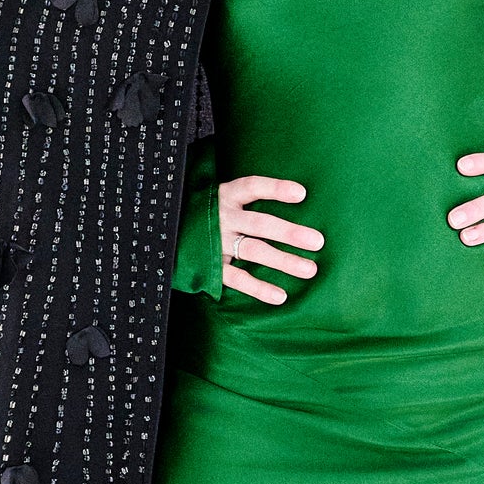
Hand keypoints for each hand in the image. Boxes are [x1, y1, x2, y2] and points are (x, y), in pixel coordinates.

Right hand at [219, 175, 323, 304]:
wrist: (166, 231)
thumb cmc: (208, 211)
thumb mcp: (224, 198)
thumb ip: (249, 199)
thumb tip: (297, 197)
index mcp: (226, 196)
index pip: (252, 187)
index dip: (275, 189)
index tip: (301, 193)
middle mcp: (222, 218)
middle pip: (260, 224)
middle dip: (289, 233)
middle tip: (318, 242)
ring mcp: (215, 243)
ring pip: (254, 251)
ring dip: (283, 261)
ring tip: (310, 270)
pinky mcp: (210, 266)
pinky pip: (237, 278)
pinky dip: (258, 288)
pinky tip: (280, 296)